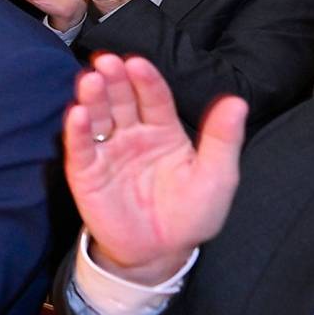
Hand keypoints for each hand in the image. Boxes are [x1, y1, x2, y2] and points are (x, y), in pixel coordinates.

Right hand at [63, 54, 245, 285]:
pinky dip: (77, 131)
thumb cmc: (192, 213)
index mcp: (163, 130)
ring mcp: (108, 152)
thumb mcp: (217, 176)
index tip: (137, 63)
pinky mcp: (86, 172)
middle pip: (121, 100)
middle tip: (107, 62)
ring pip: (98, 117)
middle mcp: (132, 134)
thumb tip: (236, 101)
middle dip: (113, 79)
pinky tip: (77, 114)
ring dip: (92, 98)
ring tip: (89, 80)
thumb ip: (223, 139)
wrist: (162, 252)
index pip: (154, 97)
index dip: (146, 80)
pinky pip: (81, 148)